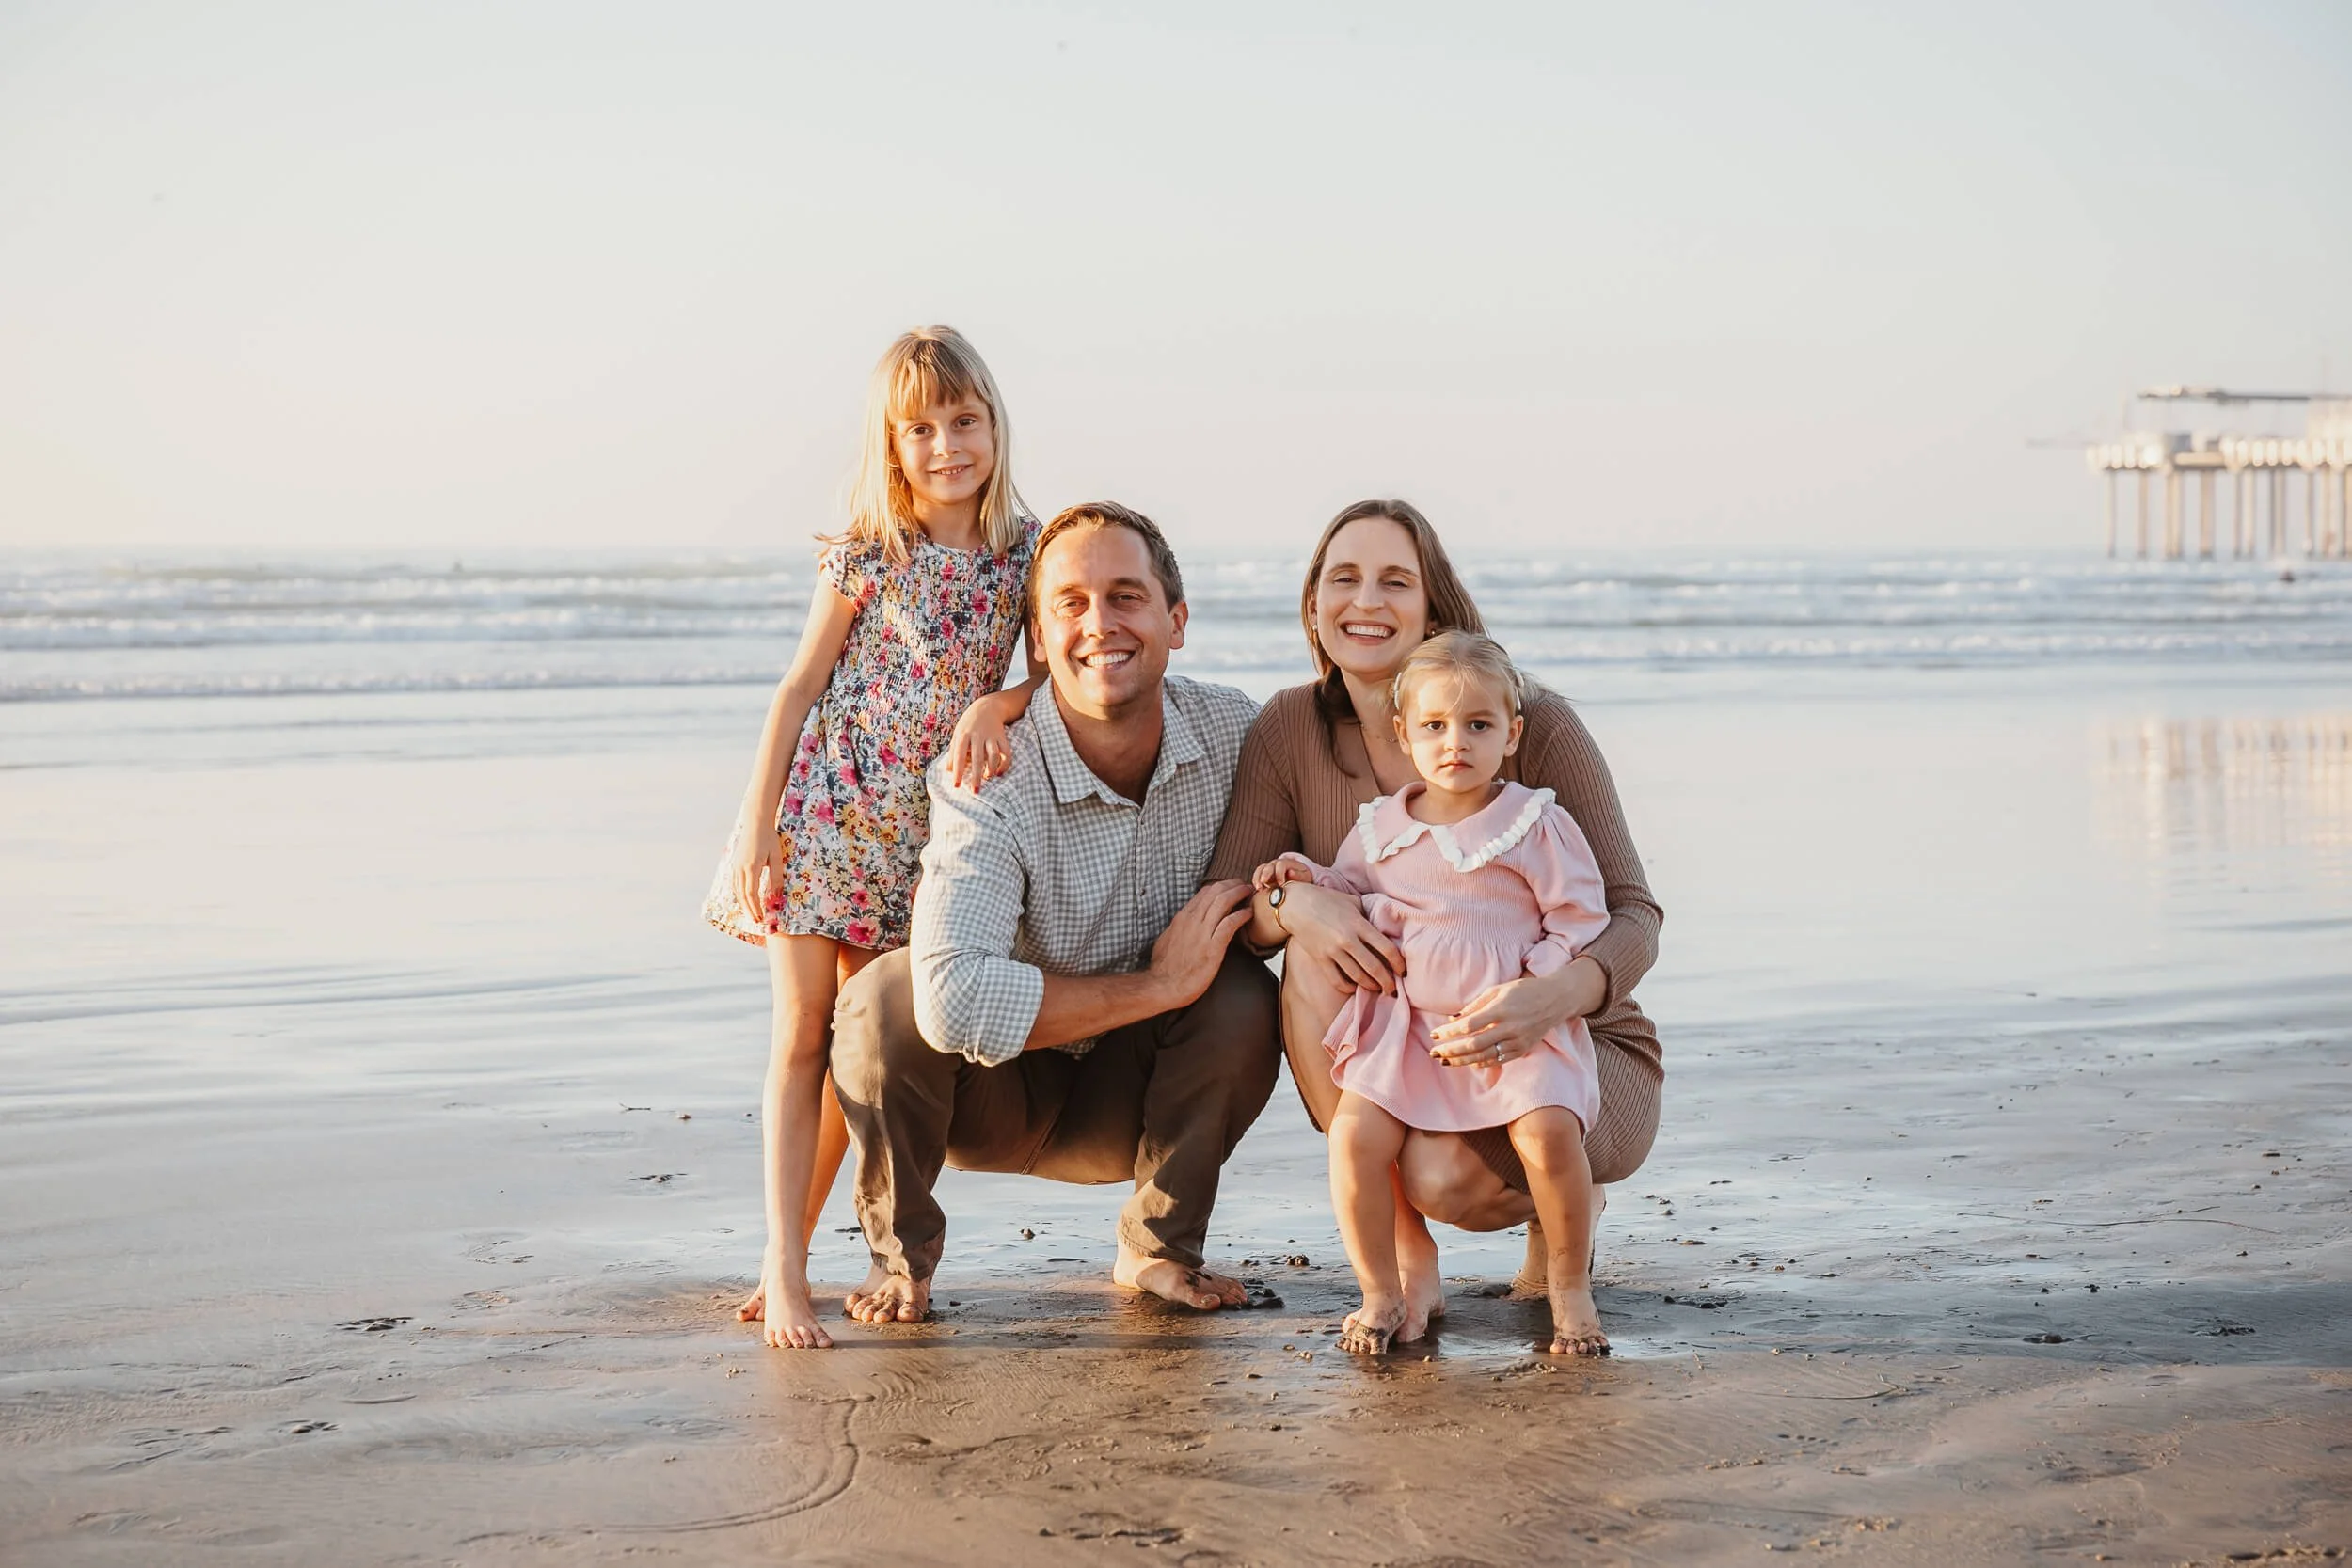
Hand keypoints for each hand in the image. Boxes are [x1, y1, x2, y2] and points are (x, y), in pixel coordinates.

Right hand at [727, 815, 788, 932]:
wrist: (756, 822)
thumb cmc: (769, 838)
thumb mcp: (777, 857)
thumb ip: (777, 877)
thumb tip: (777, 896)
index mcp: (751, 868)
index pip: (751, 894)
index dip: (756, 908)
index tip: (761, 918)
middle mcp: (740, 869)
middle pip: (742, 896)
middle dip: (749, 910)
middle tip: (757, 921)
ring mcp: (735, 866)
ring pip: (737, 891)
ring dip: (744, 904)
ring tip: (751, 913)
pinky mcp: (735, 864)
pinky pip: (735, 884)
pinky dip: (740, 894)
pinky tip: (745, 899)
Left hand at [945, 689, 1020, 788]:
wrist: (987, 707)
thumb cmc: (968, 724)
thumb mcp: (957, 734)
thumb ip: (952, 752)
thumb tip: (948, 770)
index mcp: (963, 735)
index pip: (959, 755)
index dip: (957, 771)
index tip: (956, 785)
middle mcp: (978, 735)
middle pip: (977, 758)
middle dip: (976, 776)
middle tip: (975, 791)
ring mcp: (991, 736)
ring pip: (994, 755)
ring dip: (991, 769)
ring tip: (988, 778)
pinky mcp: (1002, 737)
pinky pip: (1006, 752)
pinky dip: (1005, 764)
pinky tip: (1000, 772)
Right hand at [1147, 880, 1254, 1007]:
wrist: (1162, 986)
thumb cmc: (1164, 968)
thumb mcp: (1167, 940)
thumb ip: (1178, 929)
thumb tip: (1184, 925)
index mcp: (1182, 917)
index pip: (1204, 892)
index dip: (1221, 886)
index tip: (1231, 887)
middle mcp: (1192, 920)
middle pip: (1216, 891)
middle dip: (1233, 884)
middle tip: (1245, 885)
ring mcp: (1202, 932)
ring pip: (1223, 901)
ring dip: (1239, 893)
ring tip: (1251, 893)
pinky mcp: (1212, 947)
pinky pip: (1230, 923)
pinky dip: (1242, 915)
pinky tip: (1249, 913)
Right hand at [1251, 858, 1312, 892]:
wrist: (1299, 876)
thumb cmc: (1303, 877)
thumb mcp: (1305, 876)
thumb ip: (1299, 875)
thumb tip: (1290, 872)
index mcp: (1286, 862)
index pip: (1280, 865)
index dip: (1279, 874)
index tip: (1281, 884)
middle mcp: (1276, 864)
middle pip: (1268, 866)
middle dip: (1265, 874)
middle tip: (1264, 884)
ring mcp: (1270, 868)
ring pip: (1261, 869)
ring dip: (1258, 878)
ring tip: (1258, 888)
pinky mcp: (1265, 875)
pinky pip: (1257, 874)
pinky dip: (1256, 880)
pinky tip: (1257, 888)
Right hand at [1275, 880, 1403, 994]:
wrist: (1296, 904)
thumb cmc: (1326, 899)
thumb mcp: (1352, 902)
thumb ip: (1369, 915)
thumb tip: (1385, 927)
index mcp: (1359, 924)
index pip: (1386, 948)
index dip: (1398, 963)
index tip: (1402, 970)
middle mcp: (1347, 940)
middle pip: (1374, 968)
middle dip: (1387, 982)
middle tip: (1393, 989)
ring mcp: (1333, 951)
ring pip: (1357, 977)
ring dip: (1370, 986)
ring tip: (1377, 989)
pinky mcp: (1320, 959)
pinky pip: (1337, 980)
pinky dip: (1348, 987)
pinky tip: (1355, 987)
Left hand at [1427, 959, 1601, 1065]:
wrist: (1556, 999)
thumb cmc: (1524, 990)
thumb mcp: (1498, 990)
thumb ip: (1476, 1005)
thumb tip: (1454, 1019)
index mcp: (1501, 1009)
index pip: (1469, 1025)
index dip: (1449, 1032)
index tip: (1435, 1035)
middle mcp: (1509, 1027)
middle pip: (1474, 1044)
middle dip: (1451, 1050)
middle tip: (1434, 1053)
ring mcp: (1517, 1040)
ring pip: (1484, 1056)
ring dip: (1462, 1060)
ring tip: (1446, 1061)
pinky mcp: (1523, 1049)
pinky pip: (1499, 1060)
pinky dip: (1482, 1063)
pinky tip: (1468, 1062)